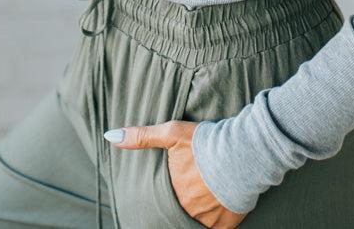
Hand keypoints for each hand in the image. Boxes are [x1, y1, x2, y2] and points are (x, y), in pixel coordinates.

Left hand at [104, 120, 248, 227]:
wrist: (243, 150)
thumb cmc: (206, 142)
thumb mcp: (172, 134)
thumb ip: (142, 137)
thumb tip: (110, 137)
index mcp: (173, 192)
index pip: (164, 201)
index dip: (170, 194)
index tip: (177, 188)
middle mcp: (188, 209)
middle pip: (180, 211)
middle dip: (185, 202)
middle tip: (194, 190)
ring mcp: (207, 220)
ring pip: (197, 221)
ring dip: (199, 211)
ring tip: (205, 196)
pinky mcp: (226, 224)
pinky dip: (214, 221)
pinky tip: (217, 207)